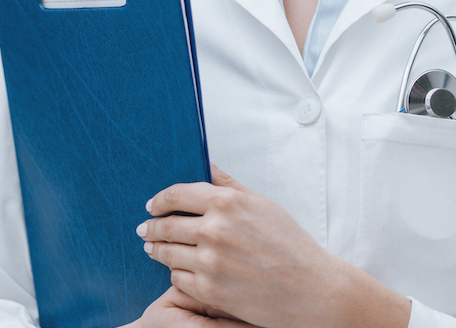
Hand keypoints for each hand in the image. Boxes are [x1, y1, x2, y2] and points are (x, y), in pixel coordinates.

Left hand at [138, 165, 409, 327]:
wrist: (310, 289)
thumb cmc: (291, 245)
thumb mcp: (263, 205)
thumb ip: (230, 185)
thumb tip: (207, 166)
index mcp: (228, 203)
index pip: (177, 195)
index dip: (159, 201)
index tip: (152, 206)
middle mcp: (215, 230)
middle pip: (167, 225)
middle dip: (152, 228)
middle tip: (145, 230)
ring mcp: (209, 261)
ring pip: (167, 252)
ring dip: (157, 250)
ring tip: (154, 250)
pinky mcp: (208, 288)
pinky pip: (177, 277)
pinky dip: (177, 273)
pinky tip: (180, 270)